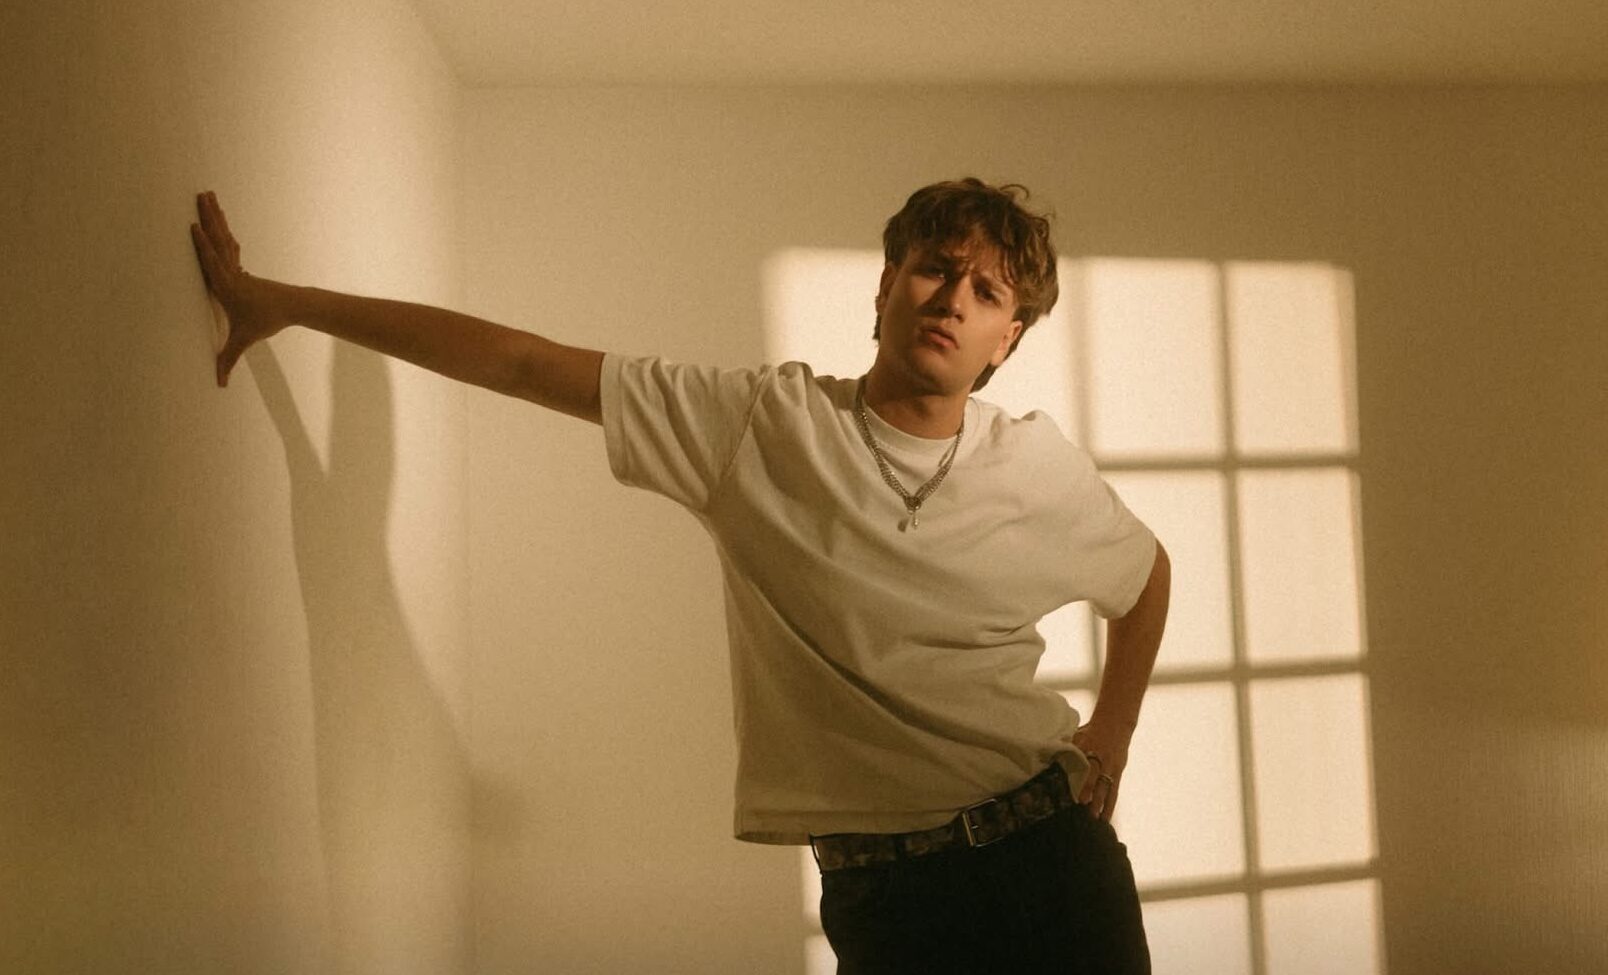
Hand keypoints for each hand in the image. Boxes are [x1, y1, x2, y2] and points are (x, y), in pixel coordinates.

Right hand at [189, 191, 287, 386]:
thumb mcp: (244, 341)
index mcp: (227, 286)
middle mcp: (231, 272)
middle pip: (218, 239)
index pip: (212, 262)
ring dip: (216, 216)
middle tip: (202, 194)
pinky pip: (228, 244)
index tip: (194, 226)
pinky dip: (221, 230)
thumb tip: (219, 385)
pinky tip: (219, 220)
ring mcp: (237, 267)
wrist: (292, 306)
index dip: (202, 245)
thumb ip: (228, 360)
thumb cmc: (266, 321)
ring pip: (224, 237)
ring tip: (208, 196)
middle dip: (209, 217)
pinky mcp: (241, 266)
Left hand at [1070, 719, 1132, 821]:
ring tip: (1095, 818)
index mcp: (1086, 747)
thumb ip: (1066, 747)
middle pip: (1093, 776)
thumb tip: (1046, 757)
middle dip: (1088, 791)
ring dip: (1100, 803)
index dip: (1076, 777)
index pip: (1080, 764)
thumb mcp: (1078, 734)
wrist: (1116, 723)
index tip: (1070, 790)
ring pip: (1105, 787)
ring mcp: (1110, 766)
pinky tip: (1106, 818)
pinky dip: (1110, 805)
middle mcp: (1099, 757)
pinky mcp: (1118, 772)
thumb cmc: (1091, 730)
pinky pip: (1115, 791)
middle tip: (1082, 806)